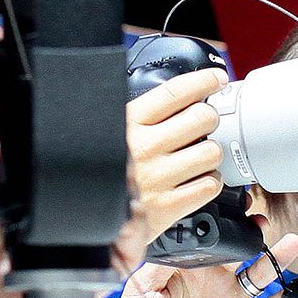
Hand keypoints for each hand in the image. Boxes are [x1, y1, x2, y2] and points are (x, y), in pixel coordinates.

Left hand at [104, 235, 297, 297]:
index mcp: (190, 266)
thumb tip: (179, 238)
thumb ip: (162, 262)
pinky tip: (292, 290)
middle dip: (254, 233)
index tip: (234, 208)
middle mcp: (213, 280)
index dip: (224, 223)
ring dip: (277, 258)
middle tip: (262, 220)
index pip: (213, 238)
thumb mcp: (141, 287)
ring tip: (291, 243)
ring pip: (260, 275)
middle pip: (241, 250)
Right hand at [114, 67, 225, 262]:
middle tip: (206, 124)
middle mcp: (144, 147)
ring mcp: (157, 178)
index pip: (176, 92)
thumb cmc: (95, 174)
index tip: (216, 79)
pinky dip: (209, 182)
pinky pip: (208, 187)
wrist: (80, 217)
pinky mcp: (166, 207)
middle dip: (209, 119)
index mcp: (128, 123)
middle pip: (202, 118)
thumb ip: (135, 116)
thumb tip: (172, 97)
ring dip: (211, 153)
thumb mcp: (104, 132)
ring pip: (212, 153)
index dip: (204, 81)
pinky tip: (197, 180)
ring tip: (201, 156)